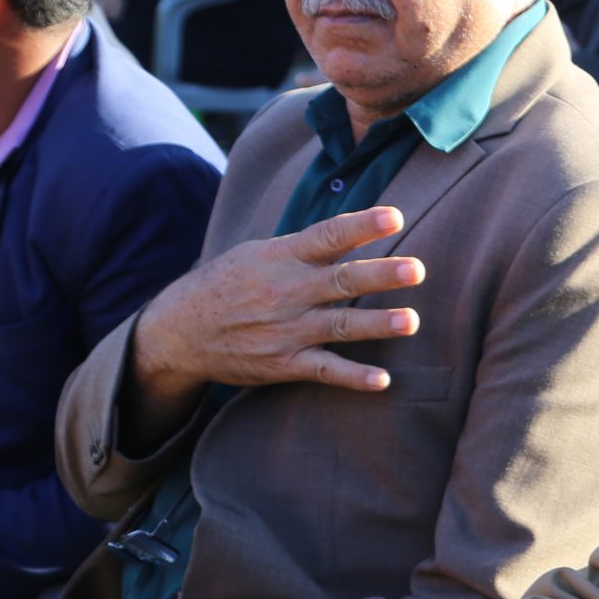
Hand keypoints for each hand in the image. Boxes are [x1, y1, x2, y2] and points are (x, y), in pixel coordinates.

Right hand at [126, 205, 422, 432]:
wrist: (180, 330)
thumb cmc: (230, 284)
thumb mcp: (259, 253)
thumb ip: (305, 247)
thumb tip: (355, 231)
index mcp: (282, 257)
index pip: (328, 236)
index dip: (361, 226)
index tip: (396, 217)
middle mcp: (287, 291)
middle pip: (341, 281)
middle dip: (380, 276)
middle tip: (417, 270)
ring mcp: (286, 330)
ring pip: (340, 326)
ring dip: (377, 325)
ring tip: (412, 321)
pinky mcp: (283, 364)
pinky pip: (324, 371)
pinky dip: (353, 377)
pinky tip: (383, 380)